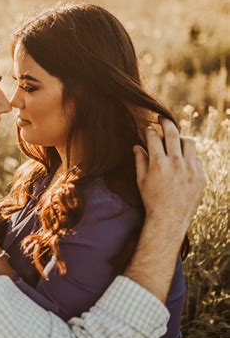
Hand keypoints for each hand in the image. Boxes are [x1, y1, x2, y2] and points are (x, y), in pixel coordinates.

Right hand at [134, 118, 204, 238]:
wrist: (169, 219)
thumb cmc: (152, 200)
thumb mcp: (141, 180)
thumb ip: (140, 160)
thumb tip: (137, 145)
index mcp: (158, 164)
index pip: (153, 137)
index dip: (149, 130)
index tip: (148, 128)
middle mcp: (175, 164)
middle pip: (172, 133)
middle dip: (166, 122)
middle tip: (162, 118)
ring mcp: (190, 169)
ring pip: (188, 142)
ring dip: (180, 139)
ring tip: (175, 142)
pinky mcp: (200, 176)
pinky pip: (197, 158)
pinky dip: (189, 157)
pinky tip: (183, 162)